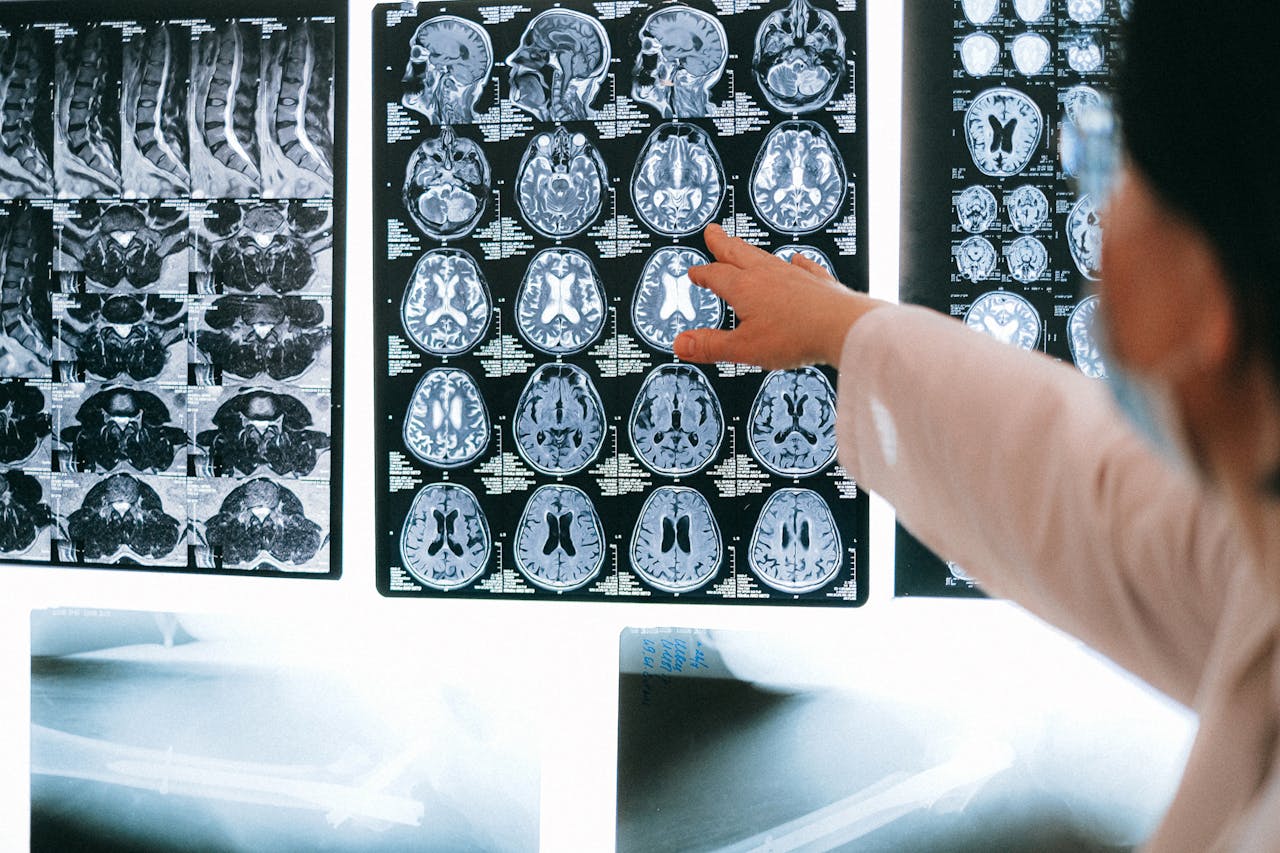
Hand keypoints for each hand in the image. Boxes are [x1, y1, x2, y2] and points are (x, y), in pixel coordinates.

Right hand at [674, 223, 882, 369]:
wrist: (842, 326)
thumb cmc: (796, 335)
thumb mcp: (744, 348)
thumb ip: (711, 346)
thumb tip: (681, 344)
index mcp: (745, 288)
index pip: (715, 275)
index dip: (702, 274)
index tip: (694, 272)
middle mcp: (768, 275)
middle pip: (738, 253)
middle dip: (722, 244)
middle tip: (713, 232)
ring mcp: (794, 275)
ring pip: (766, 256)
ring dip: (750, 250)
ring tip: (744, 246)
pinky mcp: (817, 282)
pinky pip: (803, 266)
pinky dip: (796, 262)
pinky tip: (797, 260)